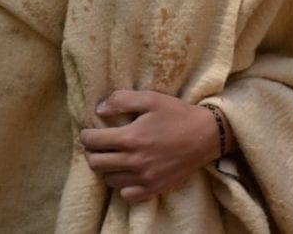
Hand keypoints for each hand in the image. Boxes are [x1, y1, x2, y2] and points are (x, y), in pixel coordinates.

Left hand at [80, 90, 222, 202]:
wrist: (206, 135)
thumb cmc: (177, 114)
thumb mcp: (151, 98)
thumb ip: (122, 100)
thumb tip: (99, 109)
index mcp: (131, 138)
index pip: (93, 142)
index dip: (86, 136)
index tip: (89, 132)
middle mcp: (135, 161)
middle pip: (96, 164)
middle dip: (92, 152)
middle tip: (99, 145)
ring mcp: (144, 178)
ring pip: (109, 179)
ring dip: (106, 168)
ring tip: (113, 157)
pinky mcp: (154, 188)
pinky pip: (127, 194)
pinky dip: (122, 184)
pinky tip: (128, 172)